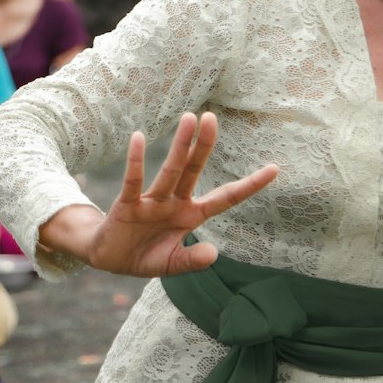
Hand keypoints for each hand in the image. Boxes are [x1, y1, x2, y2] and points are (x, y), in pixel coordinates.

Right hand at [80, 111, 277, 277]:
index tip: (275, 169)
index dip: (249, 185)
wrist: (108, 260)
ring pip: (170, 171)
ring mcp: (152, 202)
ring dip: (180, 145)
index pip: (225, 198)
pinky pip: (134, 181)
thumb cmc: (143, 256)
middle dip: (204, 146)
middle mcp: (174, 203)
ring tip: (190, 118)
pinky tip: (138, 138)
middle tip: (212, 118)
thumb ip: (191, 261)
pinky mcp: (128, 205)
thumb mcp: (171, 265)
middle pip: (193, 170)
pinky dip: (135, 161)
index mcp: (190, 216)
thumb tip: (214, 253)